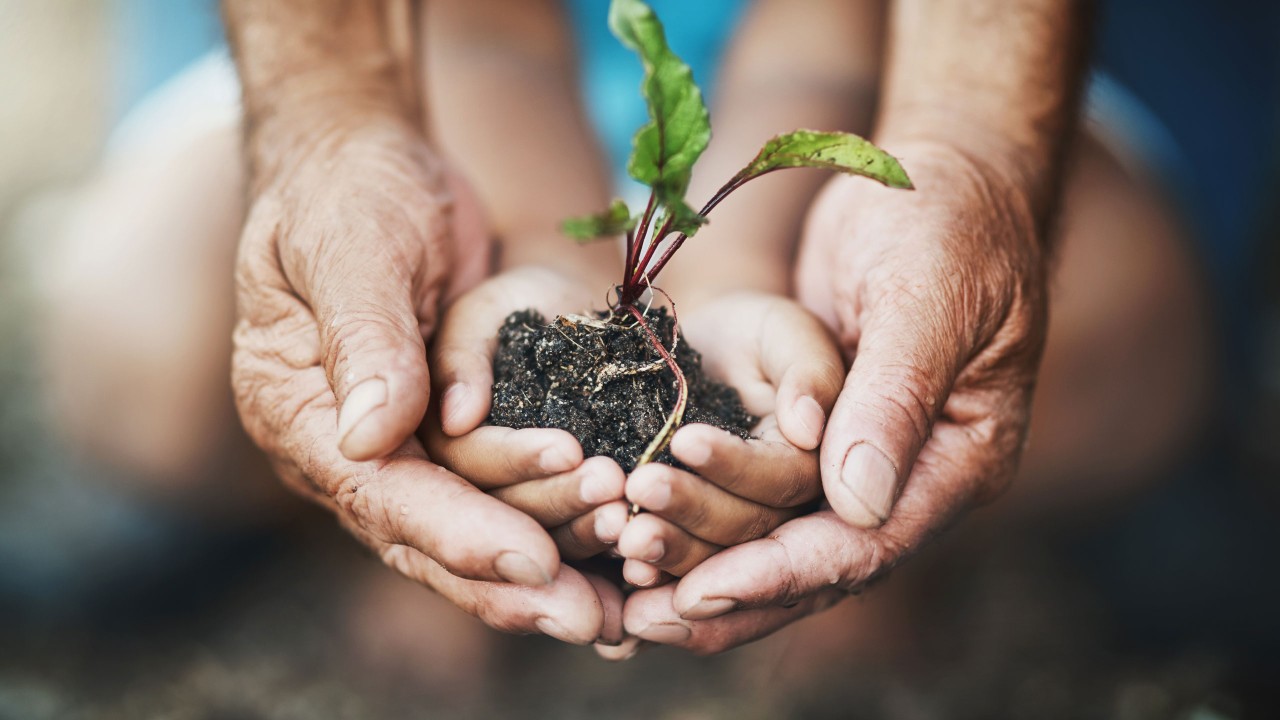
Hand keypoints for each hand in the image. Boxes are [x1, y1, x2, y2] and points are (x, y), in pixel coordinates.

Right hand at [232, 121, 618, 643]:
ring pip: (470, 529)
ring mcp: (395, 447)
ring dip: (546, 562)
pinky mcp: (444, 435)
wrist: (367, 164)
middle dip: (510, 582)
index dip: (459, 532)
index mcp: (297, 412)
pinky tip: (611, 562)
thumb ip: (365, 337)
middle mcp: (341, 449)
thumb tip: (371, 438)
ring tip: (621, 599)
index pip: (381, 492)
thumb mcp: (352, 245)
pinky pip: (499, 496)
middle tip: (594, 620)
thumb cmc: (349, 190)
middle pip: (425, 538)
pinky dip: (552, 528)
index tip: (534, 563)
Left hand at [620, 141, 1049, 652]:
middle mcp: (914, 477)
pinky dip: (706, 520)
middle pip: (818, 565)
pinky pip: (761, 496)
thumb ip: (895, 397)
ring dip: (707, 566)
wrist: (937, 174)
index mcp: (961, 459)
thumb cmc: (946, 221)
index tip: (704, 592)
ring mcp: (866, 458)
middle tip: (641, 619)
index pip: (868, 544)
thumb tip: (856, 505)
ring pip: (782, 541)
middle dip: (731, 591)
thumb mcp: (927, 298)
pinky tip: (641, 542)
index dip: (783, 573)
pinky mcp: (820, 436)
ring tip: (627, 598)